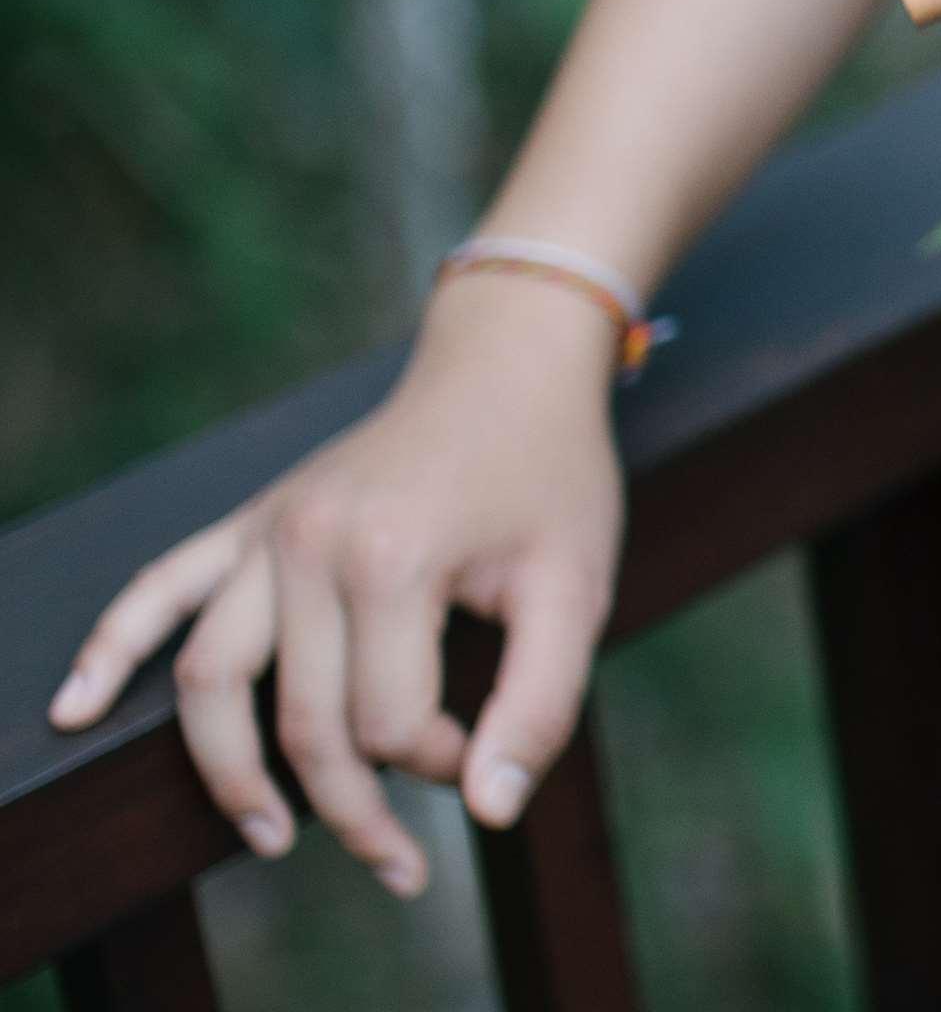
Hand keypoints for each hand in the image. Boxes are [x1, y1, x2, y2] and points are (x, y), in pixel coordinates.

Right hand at [46, 271, 627, 893]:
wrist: (508, 367)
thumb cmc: (551, 477)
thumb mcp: (575, 587)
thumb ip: (541, 704)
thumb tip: (492, 810)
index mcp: (390, 559)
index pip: (390, 722)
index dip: (443, 762)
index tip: (487, 749)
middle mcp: (306, 545)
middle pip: (301, 721)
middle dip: (352, 805)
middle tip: (400, 863)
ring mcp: (265, 531)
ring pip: (209, 681)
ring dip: (231, 773)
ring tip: (273, 838)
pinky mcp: (246, 523)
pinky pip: (159, 590)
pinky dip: (111, 651)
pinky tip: (75, 708)